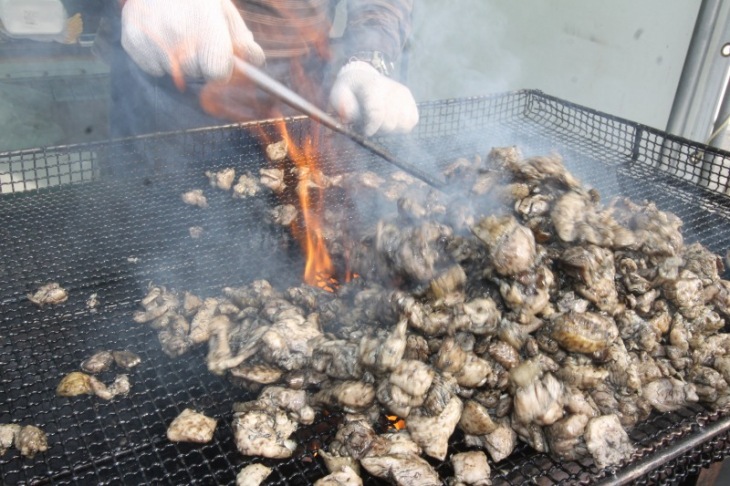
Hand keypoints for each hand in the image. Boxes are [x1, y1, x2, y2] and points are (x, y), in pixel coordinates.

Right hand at [121, 0, 264, 82]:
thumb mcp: (224, 12)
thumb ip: (242, 40)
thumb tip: (255, 62)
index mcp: (206, 27)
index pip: (217, 73)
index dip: (220, 70)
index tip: (218, 62)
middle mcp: (178, 35)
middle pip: (195, 75)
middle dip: (199, 64)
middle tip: (195, 41)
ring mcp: (152, 40)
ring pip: (173, 73)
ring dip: (178, 62)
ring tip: (176, 35)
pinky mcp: (132, 41)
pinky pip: (152, 68)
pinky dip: (157, 59)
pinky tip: (160, 37)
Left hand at [329, 61, 418, 136]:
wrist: (362, 78)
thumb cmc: (350, 91)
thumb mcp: (338, 94)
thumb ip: (342, 105)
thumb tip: (346, 114)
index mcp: (373, 86)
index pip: (377, 112)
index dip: (372, 127)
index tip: (366, 132)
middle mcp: (392, 89)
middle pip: (391, 123)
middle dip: (379, 129)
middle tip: (370, 125)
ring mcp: (404, 95)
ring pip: (404, 125)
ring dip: (392, 130)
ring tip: (381, 123)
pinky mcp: (410, 101)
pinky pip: (412, 122)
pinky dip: (401, 127)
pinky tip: (391, 121)